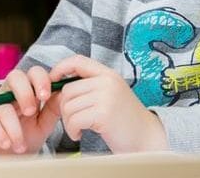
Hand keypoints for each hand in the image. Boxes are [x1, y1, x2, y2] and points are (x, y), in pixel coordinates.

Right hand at [0, 66, 62, 155]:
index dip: (40, 80)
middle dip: (25, 92)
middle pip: (15, 77)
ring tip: (20, 147)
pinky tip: (6, 144)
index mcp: (27, 92)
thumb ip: (53, 109)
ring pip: (4, 106)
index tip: (46, 96)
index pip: (33, 74)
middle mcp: (8, 93)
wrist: (4, 161)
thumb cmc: (24, 139)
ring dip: (14, 128)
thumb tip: (65, 94)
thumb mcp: (43, 125)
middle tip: (31, 111)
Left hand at [49, 55, 165, 152]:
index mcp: (108, 74)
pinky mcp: (103, 113)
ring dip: (68, 122)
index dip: (61, 68)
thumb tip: (57, 87)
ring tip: (77, 130)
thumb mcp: (110, 95)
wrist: (147, 138)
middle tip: (72, 122)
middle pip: (68, 90)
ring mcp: (106, 96)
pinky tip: (79, 135)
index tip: (52, 81)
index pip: (78, 60)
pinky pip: (74, 120)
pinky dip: (72, 130)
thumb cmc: (124, 121)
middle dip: (64, 109)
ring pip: (68, 106)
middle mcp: (107, 81)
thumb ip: (90, 87)